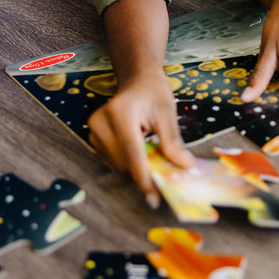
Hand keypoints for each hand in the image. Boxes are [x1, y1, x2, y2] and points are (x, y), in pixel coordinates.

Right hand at [88, 66, 194, 206]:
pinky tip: (139, 148)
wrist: (137, 80)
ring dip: (137, 167)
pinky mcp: (93, 139)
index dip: (144, 179)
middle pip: (125, 163)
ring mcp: (94, 131)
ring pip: (118, 165)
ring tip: (150, 148)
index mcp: (120, 113)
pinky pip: (113, 161)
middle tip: (165, 170)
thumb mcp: (167, 112)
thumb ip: (173, 141)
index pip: (132, 154)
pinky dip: (129, 162)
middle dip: (145, 171)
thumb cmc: (153, 92)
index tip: (154, 198)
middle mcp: (101, 123)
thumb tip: (185, 167)